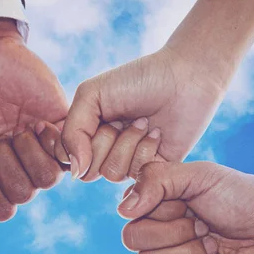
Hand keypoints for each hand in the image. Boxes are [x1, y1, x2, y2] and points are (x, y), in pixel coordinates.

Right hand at [0, 15, 67, 220]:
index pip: (1, 210)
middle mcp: (18, 170)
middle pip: (23, 196)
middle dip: (4, 168)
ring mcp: (40, 151)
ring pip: (46, 180)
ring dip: (27, 156)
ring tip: (15, 132)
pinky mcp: (61, 131)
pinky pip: (68, 157)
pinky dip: (52, 144)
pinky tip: (37, 124)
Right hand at [61, 46, 225, 179]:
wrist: (186, 77)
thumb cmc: (138, 79)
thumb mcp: (92, 94)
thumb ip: (73, 132)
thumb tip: (76, 172)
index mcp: (86, 132)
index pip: (66, 157)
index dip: (76, 144)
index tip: (94, 118)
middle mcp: (104, 150)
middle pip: (88, 170)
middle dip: (105, 141)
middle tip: (123, 118)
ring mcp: (128, 162)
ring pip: (112, 173)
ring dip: (128, 143)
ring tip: (144, 123)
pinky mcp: (152, 170)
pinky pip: (137, 175)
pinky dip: (146, 150)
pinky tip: (157, 133)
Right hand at [118, 161, 253, 253]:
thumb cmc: (246, 200)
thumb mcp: (202, 175)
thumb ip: (157, 179)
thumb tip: (122, 209)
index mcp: (159, 210)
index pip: (130, 218)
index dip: (162, 212)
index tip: (192, 205)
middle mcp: (161, 239)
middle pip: (134, 244)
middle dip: (176, 233)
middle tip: (205, 226)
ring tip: (214, 246)